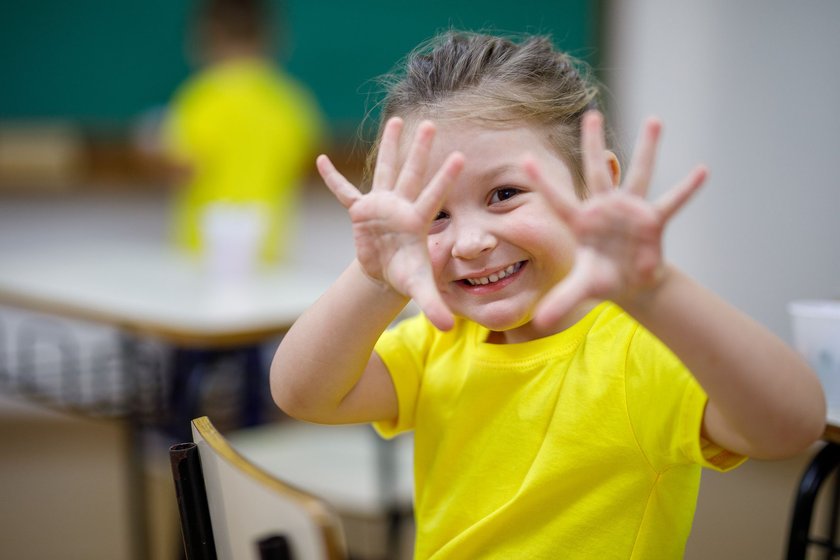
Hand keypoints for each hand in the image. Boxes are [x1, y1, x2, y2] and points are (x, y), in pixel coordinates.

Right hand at [316, 117, 464, 329]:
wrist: (386, 274)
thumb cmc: (407, 276)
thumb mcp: (419, 289)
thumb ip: (434, 305)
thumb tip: (447, 328)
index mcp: (418, 221)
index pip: (434, 195)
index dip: (444, 177)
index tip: (459, 156)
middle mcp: (402, 206)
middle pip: (412, 173)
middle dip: (421, 149)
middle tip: (432, 123)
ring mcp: (381, 206)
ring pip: (386, 170)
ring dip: (389, 147)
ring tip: (397, 120)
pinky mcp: (360, 212)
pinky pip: (344, 193)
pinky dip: (332, 179)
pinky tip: (320, 160)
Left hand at [525, 111, 706, 328]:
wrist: (630, 283)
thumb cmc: (602, 278)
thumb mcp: (582, 288)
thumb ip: (562, 300)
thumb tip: (538, 324)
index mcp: (581, 222)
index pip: (558, 199)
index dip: (543, 182)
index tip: (524, 159)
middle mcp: (604, 208)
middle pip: (596, 170)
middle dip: (593, 143)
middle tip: (591, 113)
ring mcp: (630, 211)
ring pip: (638, 174)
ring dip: (646, 148)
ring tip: (654, 120)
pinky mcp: (653, 220)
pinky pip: (671, 201)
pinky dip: (686, 188)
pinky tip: (702, 171)